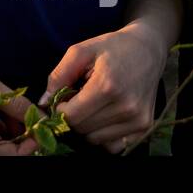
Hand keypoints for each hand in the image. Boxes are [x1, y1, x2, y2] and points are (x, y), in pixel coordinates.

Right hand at [0, 45, 38, 155]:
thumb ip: (18, 105)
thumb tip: (44, 118)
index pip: (15, 155)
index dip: (34, 142)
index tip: (43, 123)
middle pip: (10, 153)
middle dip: (25, 136)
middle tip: (34, 115)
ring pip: (4, 147)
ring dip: (16, 132)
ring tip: (18, 109)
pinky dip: (5, 130)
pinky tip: (7, 111)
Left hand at [39, 22, 167, 153]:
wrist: (148, 49)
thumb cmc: (112, 47)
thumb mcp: (80, 51)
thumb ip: (58, 76)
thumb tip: (44, 102)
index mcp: (107, 86)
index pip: (71, 116)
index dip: (60, 109)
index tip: (63, 98)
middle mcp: (126, 107)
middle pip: (82, 129)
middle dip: (73, 116)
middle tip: (79, 98)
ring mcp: (138, 120)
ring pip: (95, 139)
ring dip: (88, 126)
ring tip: (94, 103)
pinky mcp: (144, 128)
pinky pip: (112, 145)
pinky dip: (104, 134)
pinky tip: (106, 115)